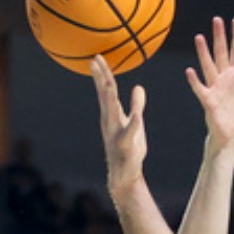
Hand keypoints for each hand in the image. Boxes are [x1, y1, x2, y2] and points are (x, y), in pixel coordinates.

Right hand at [91, 56, 147, 197]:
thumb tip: (138, 87)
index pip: (106, 91)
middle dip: (101, 78)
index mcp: (112, 115)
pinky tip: (137, 116)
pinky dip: (133, 124)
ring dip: (110, 96)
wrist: (124, 176)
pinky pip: (129, 133)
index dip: (102, 74)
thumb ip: (137, 106)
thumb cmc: (129, 149)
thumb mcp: (136, 124)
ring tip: (109, 81)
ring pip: (112, 111)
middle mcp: (110, 122)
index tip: (96, 57)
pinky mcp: (125, 146)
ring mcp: (115, 133)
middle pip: (105, 95)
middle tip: (95, 60)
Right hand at [185, 16, 233, 146]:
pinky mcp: (209, 101)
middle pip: (221, 54)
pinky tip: (189, 71)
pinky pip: (200, 89)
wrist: (232, 133)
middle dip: (219, 37)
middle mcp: (224, 78)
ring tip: (199, 37)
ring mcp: (215, 88)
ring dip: (204, 53)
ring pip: (208, 66)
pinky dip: (195, 81)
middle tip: (216, 19)